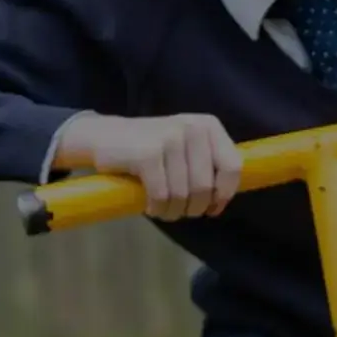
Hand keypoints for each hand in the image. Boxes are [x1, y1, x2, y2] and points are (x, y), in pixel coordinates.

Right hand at [56, 111, 242, 219]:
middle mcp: (192, 127)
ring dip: (172, 212)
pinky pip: (162, 197)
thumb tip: (221, 201)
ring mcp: (169, 139)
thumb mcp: (186, 147)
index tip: (212, 208)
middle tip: (178, 210)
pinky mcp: (148, 154)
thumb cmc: (150, 148)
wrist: (104, 136)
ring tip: (162, 208)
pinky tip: (149, 204)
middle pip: (205, 187)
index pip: (232, 167)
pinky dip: (156, 208)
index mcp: (207, 125)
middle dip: (192, 208)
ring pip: (183, 195)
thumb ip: (208, 165)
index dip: (223, 194)